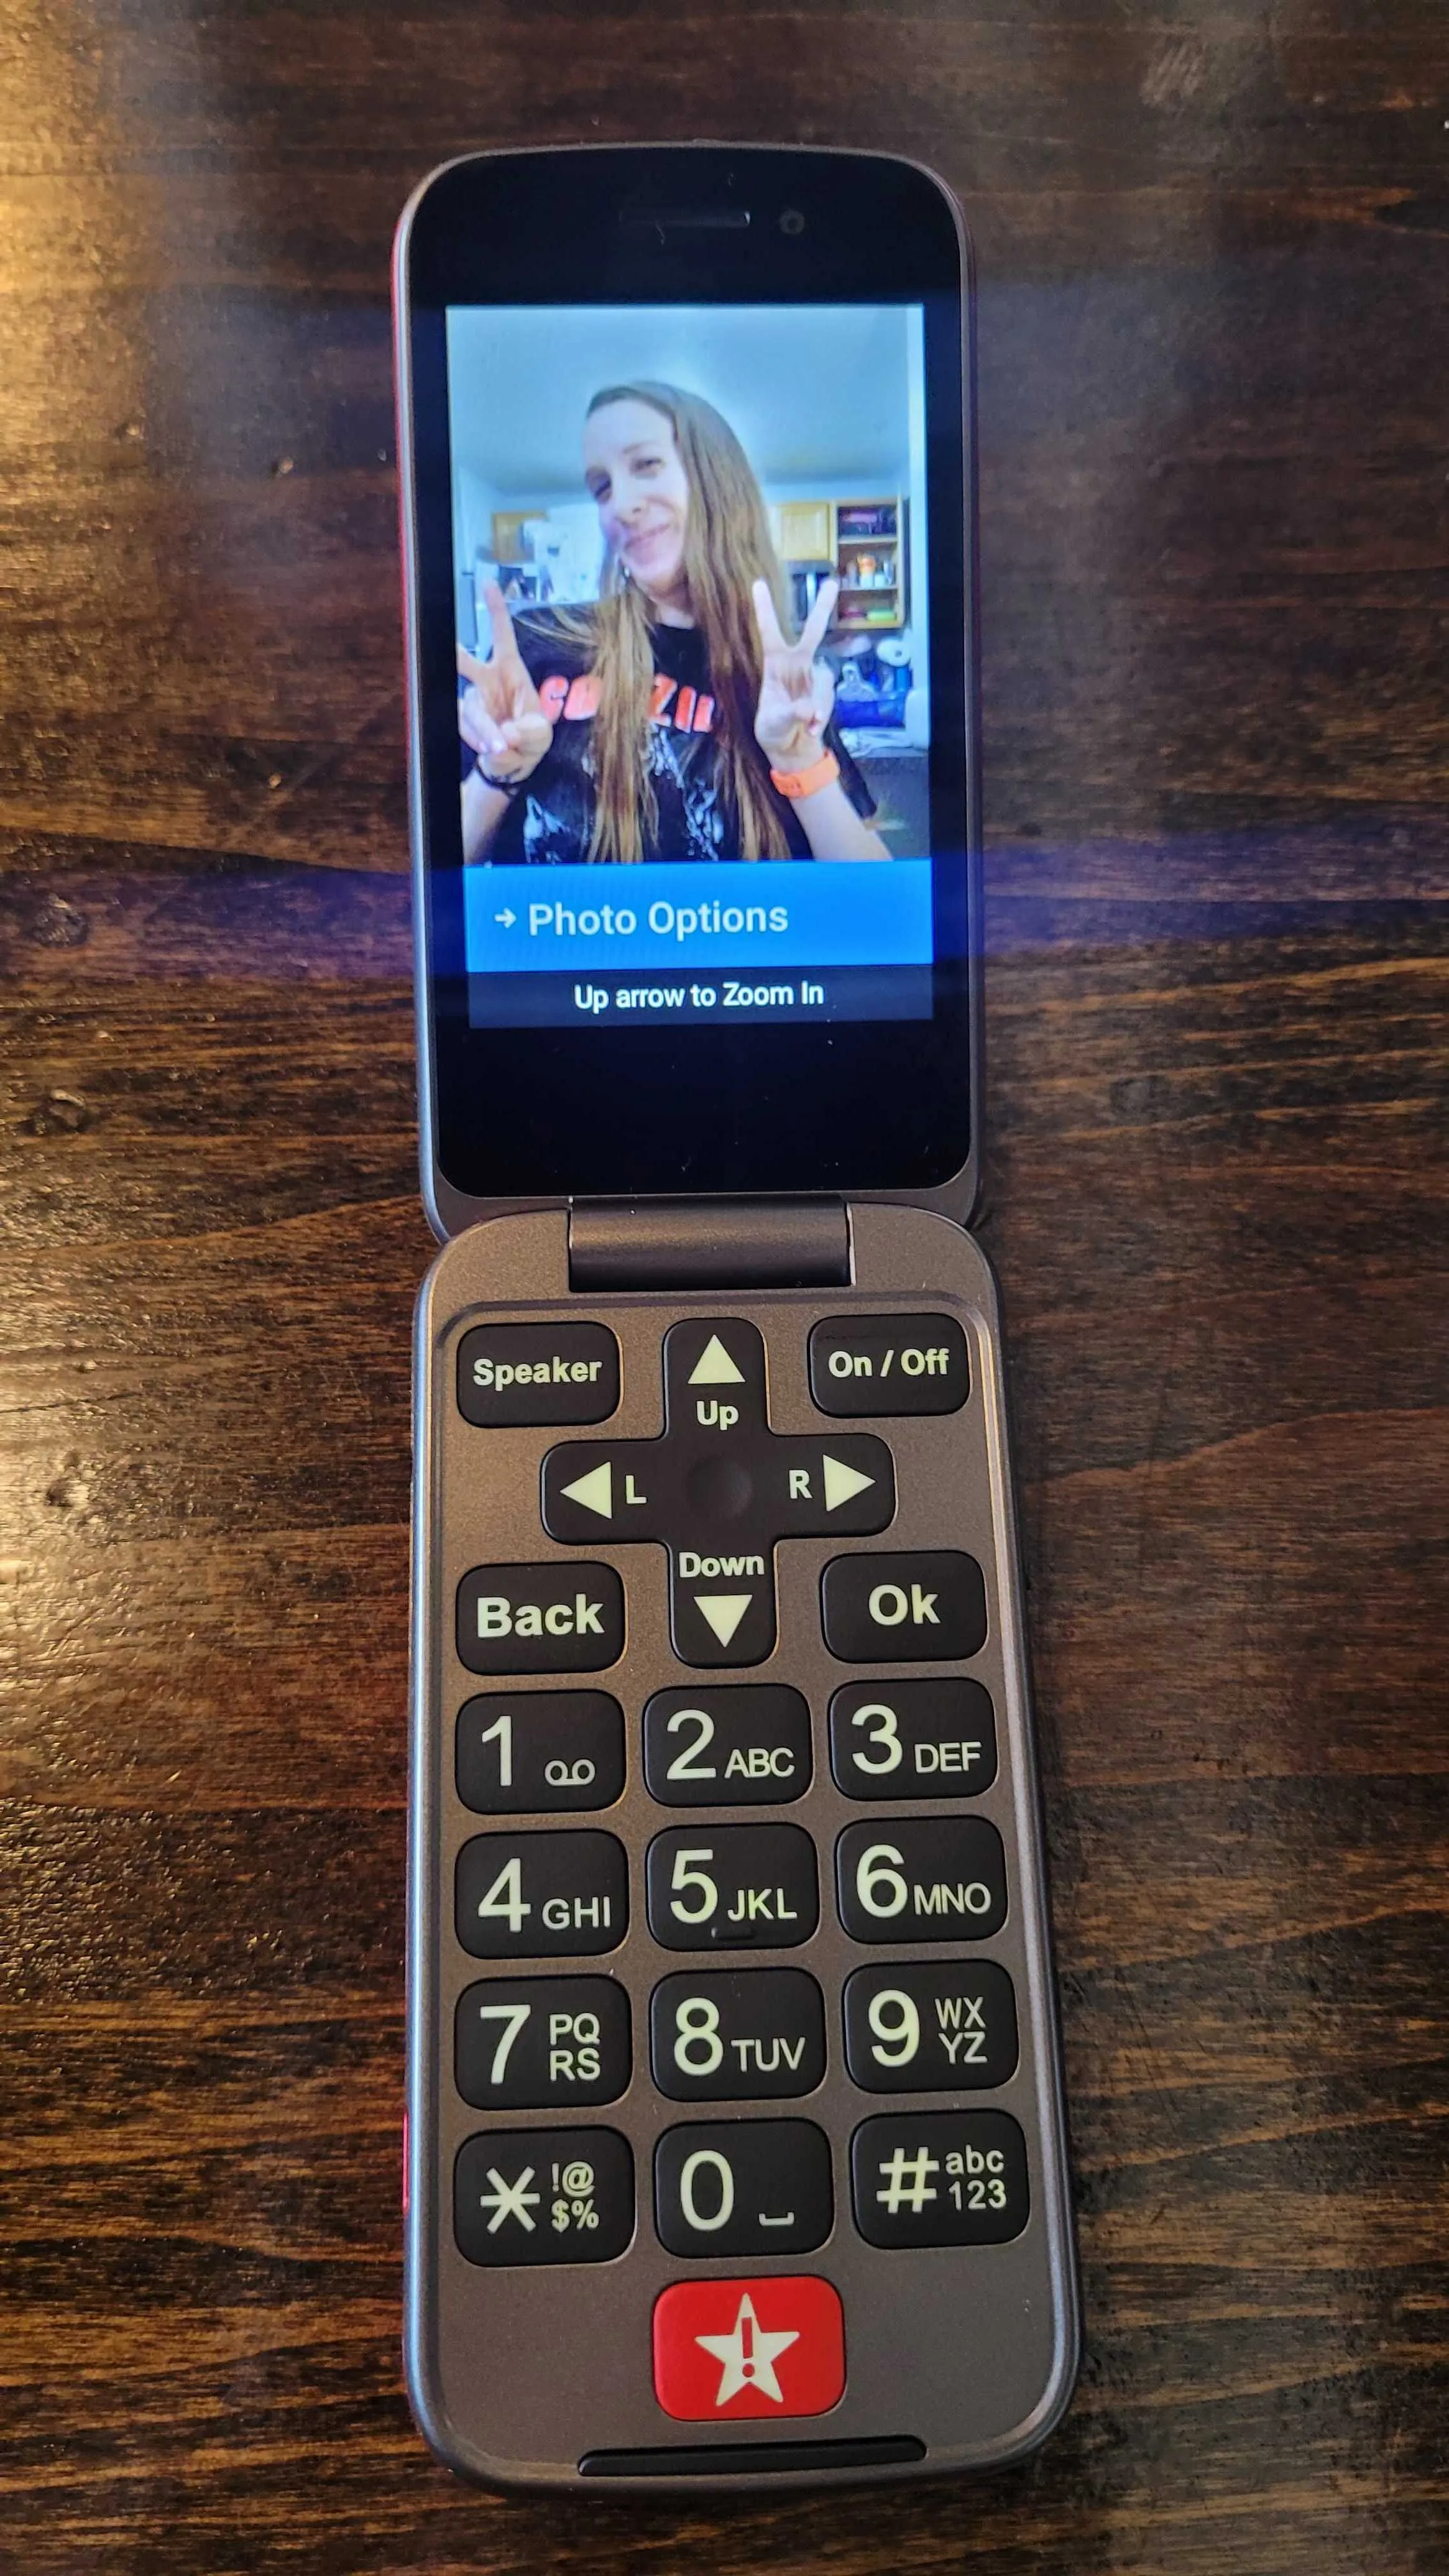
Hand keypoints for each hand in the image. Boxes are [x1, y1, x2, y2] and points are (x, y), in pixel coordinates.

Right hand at [457, 582, 552, 785]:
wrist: (515, 764)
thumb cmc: (530, 737)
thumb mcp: (540, 734)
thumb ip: (529, 732)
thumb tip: (506, 733)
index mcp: (510, 671)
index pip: (502, 635)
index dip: (495, 611)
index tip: (487, 584)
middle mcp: (487, 680)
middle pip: (464, 662)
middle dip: (457, 654)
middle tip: (452, 648)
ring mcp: (473, 700)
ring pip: (471, 709)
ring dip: (485, 730)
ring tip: (502, 747)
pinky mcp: (465, 722)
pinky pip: (467, 730)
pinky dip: (482, 742)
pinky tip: (495, 751)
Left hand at [751, 578, 838, 771]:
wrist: (791, 750)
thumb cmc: (774, 731)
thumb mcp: (775, 723)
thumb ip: (792, 714)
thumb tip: (810, 708)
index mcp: (775, 664)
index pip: (769, 632)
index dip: (765, 609)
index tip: (757, 583)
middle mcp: (796, 665)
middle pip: (813, 632)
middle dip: (823, 608)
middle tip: (832, 583)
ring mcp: (813, 677)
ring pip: (824, 679)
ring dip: (819, 703)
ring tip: (809, 724)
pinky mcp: (825, 692)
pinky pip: (829, 699)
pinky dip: (822, 715)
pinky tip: (813, 729)